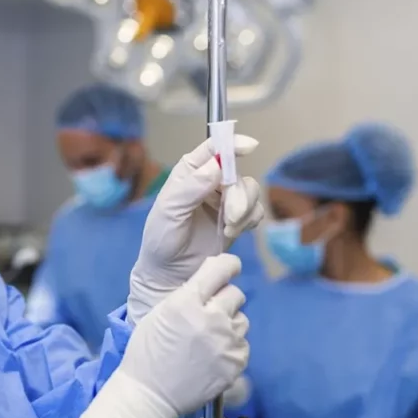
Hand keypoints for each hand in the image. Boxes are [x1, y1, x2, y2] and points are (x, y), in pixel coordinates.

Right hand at [65, 255, 249, 417]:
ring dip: (229, 324)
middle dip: (223, 299)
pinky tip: (213, 356)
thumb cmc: (148, 350)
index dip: (227, 265)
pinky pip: (242, 344)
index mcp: (186, 302)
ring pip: (241, 320)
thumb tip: (213, 277)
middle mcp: (211, 318)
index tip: (230, 267)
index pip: (220, 269)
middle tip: (209, 313)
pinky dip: (231, 347)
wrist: (150, 393)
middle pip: (235, 294)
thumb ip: (187, 295)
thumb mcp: (160, 312)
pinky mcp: (236, 363)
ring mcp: (226, 342)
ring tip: (210, 338)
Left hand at [128, 135, 263, 324]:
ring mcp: (224, 200)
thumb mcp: (169, 212)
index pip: (212, 149)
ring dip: (244, 209)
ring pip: (251, 190)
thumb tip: (215, 166)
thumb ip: (190, 188)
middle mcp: (208, 182)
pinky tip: (231, 232)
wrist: (170, 274)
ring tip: (229, 227)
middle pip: (237, 172)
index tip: (249, 146)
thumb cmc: (161, 240)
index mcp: (189, 173)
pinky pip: (255, 210)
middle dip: (239, 194)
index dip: (231, 143)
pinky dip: (248, 220)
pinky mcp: (236, 219)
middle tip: (231, 215)